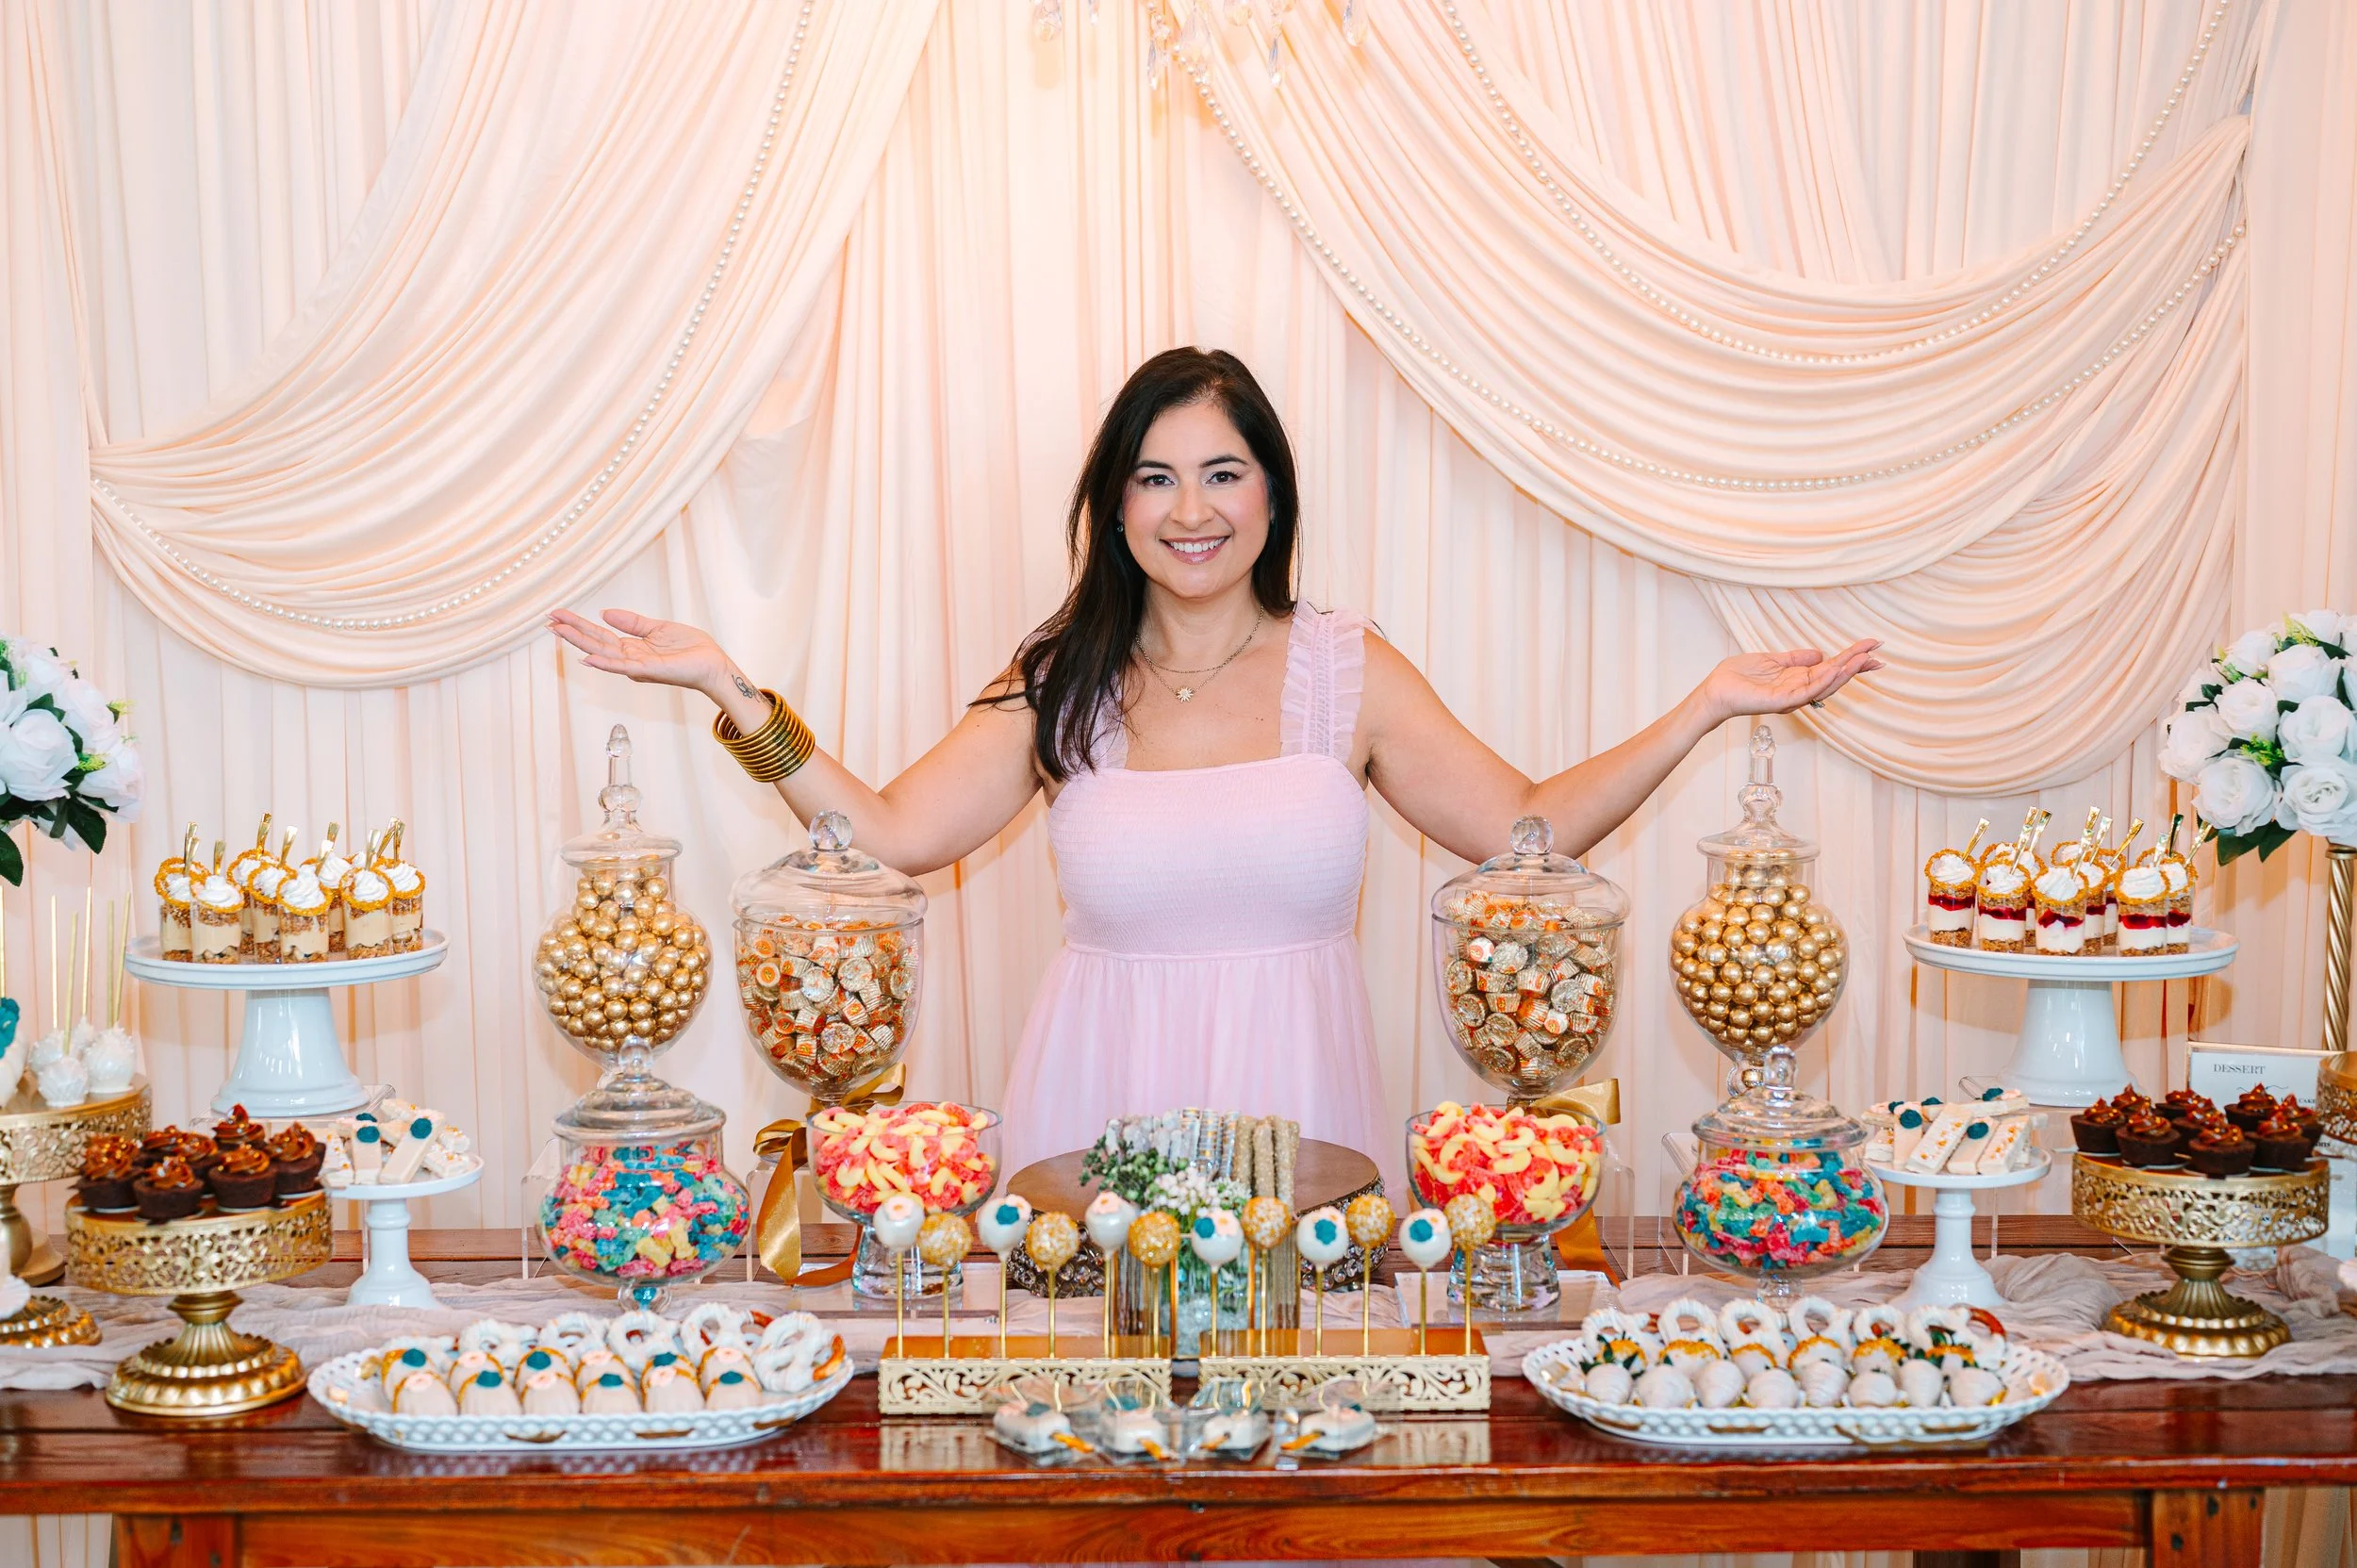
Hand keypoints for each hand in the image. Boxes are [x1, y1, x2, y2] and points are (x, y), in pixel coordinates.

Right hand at [547, 608, 733, 698]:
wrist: (713, 664)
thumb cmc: (690, 649)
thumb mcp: (657, 628)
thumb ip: (632, 622)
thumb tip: (605, 612)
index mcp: (631, 647)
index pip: (598, 634)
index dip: (578, 624)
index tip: (557, 614)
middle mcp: (629, 658)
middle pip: (594, 642)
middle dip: (571, 631)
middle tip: (548, 621)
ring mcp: (636, 666)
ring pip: (602, 653)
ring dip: (579, 643)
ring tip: (558, 631)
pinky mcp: (648, 671)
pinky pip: (622, 666)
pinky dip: (603, 663)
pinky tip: (586, 658)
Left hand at [1699, 640, 1883, 723]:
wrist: (1715, 691)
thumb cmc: (1738, 677)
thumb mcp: (1771, 660)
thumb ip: (1795, 658)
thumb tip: (1819, 653)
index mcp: (1797, 678)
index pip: (1830, 667)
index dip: (1851, 657)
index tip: (1871, 646)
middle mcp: (1799, 689)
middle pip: (1834, 677)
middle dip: (1857, 665)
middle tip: (1879, 653)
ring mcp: (1792, 696)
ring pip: (1826, 684)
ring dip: (1846, 672)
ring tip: (1865, 659)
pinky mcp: (1782, 701)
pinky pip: (1808, 690)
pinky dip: (1825, 680)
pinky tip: (1838, 669)